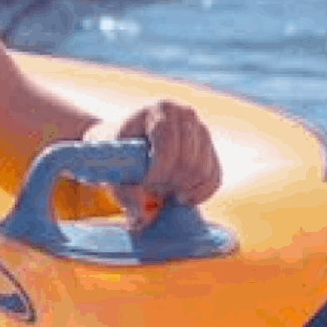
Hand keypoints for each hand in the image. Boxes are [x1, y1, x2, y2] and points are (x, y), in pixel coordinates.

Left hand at [92, 100, 221, 220]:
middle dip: (170, 183)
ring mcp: (201, 131)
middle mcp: (185, 114)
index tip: (144, 187)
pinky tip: (180, 198)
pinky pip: (214, 179)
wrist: (129, 142)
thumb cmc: (117, 153)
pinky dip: (199, 195)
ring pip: (203, 171)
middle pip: (188, 160)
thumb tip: (143, 215)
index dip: (158, 172)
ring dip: (183, 190)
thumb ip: (123, 190)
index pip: (168, 145)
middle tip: (152, 192)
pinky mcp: (210, 150)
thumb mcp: (112, 166)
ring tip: (163, 193)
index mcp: (159, 110)